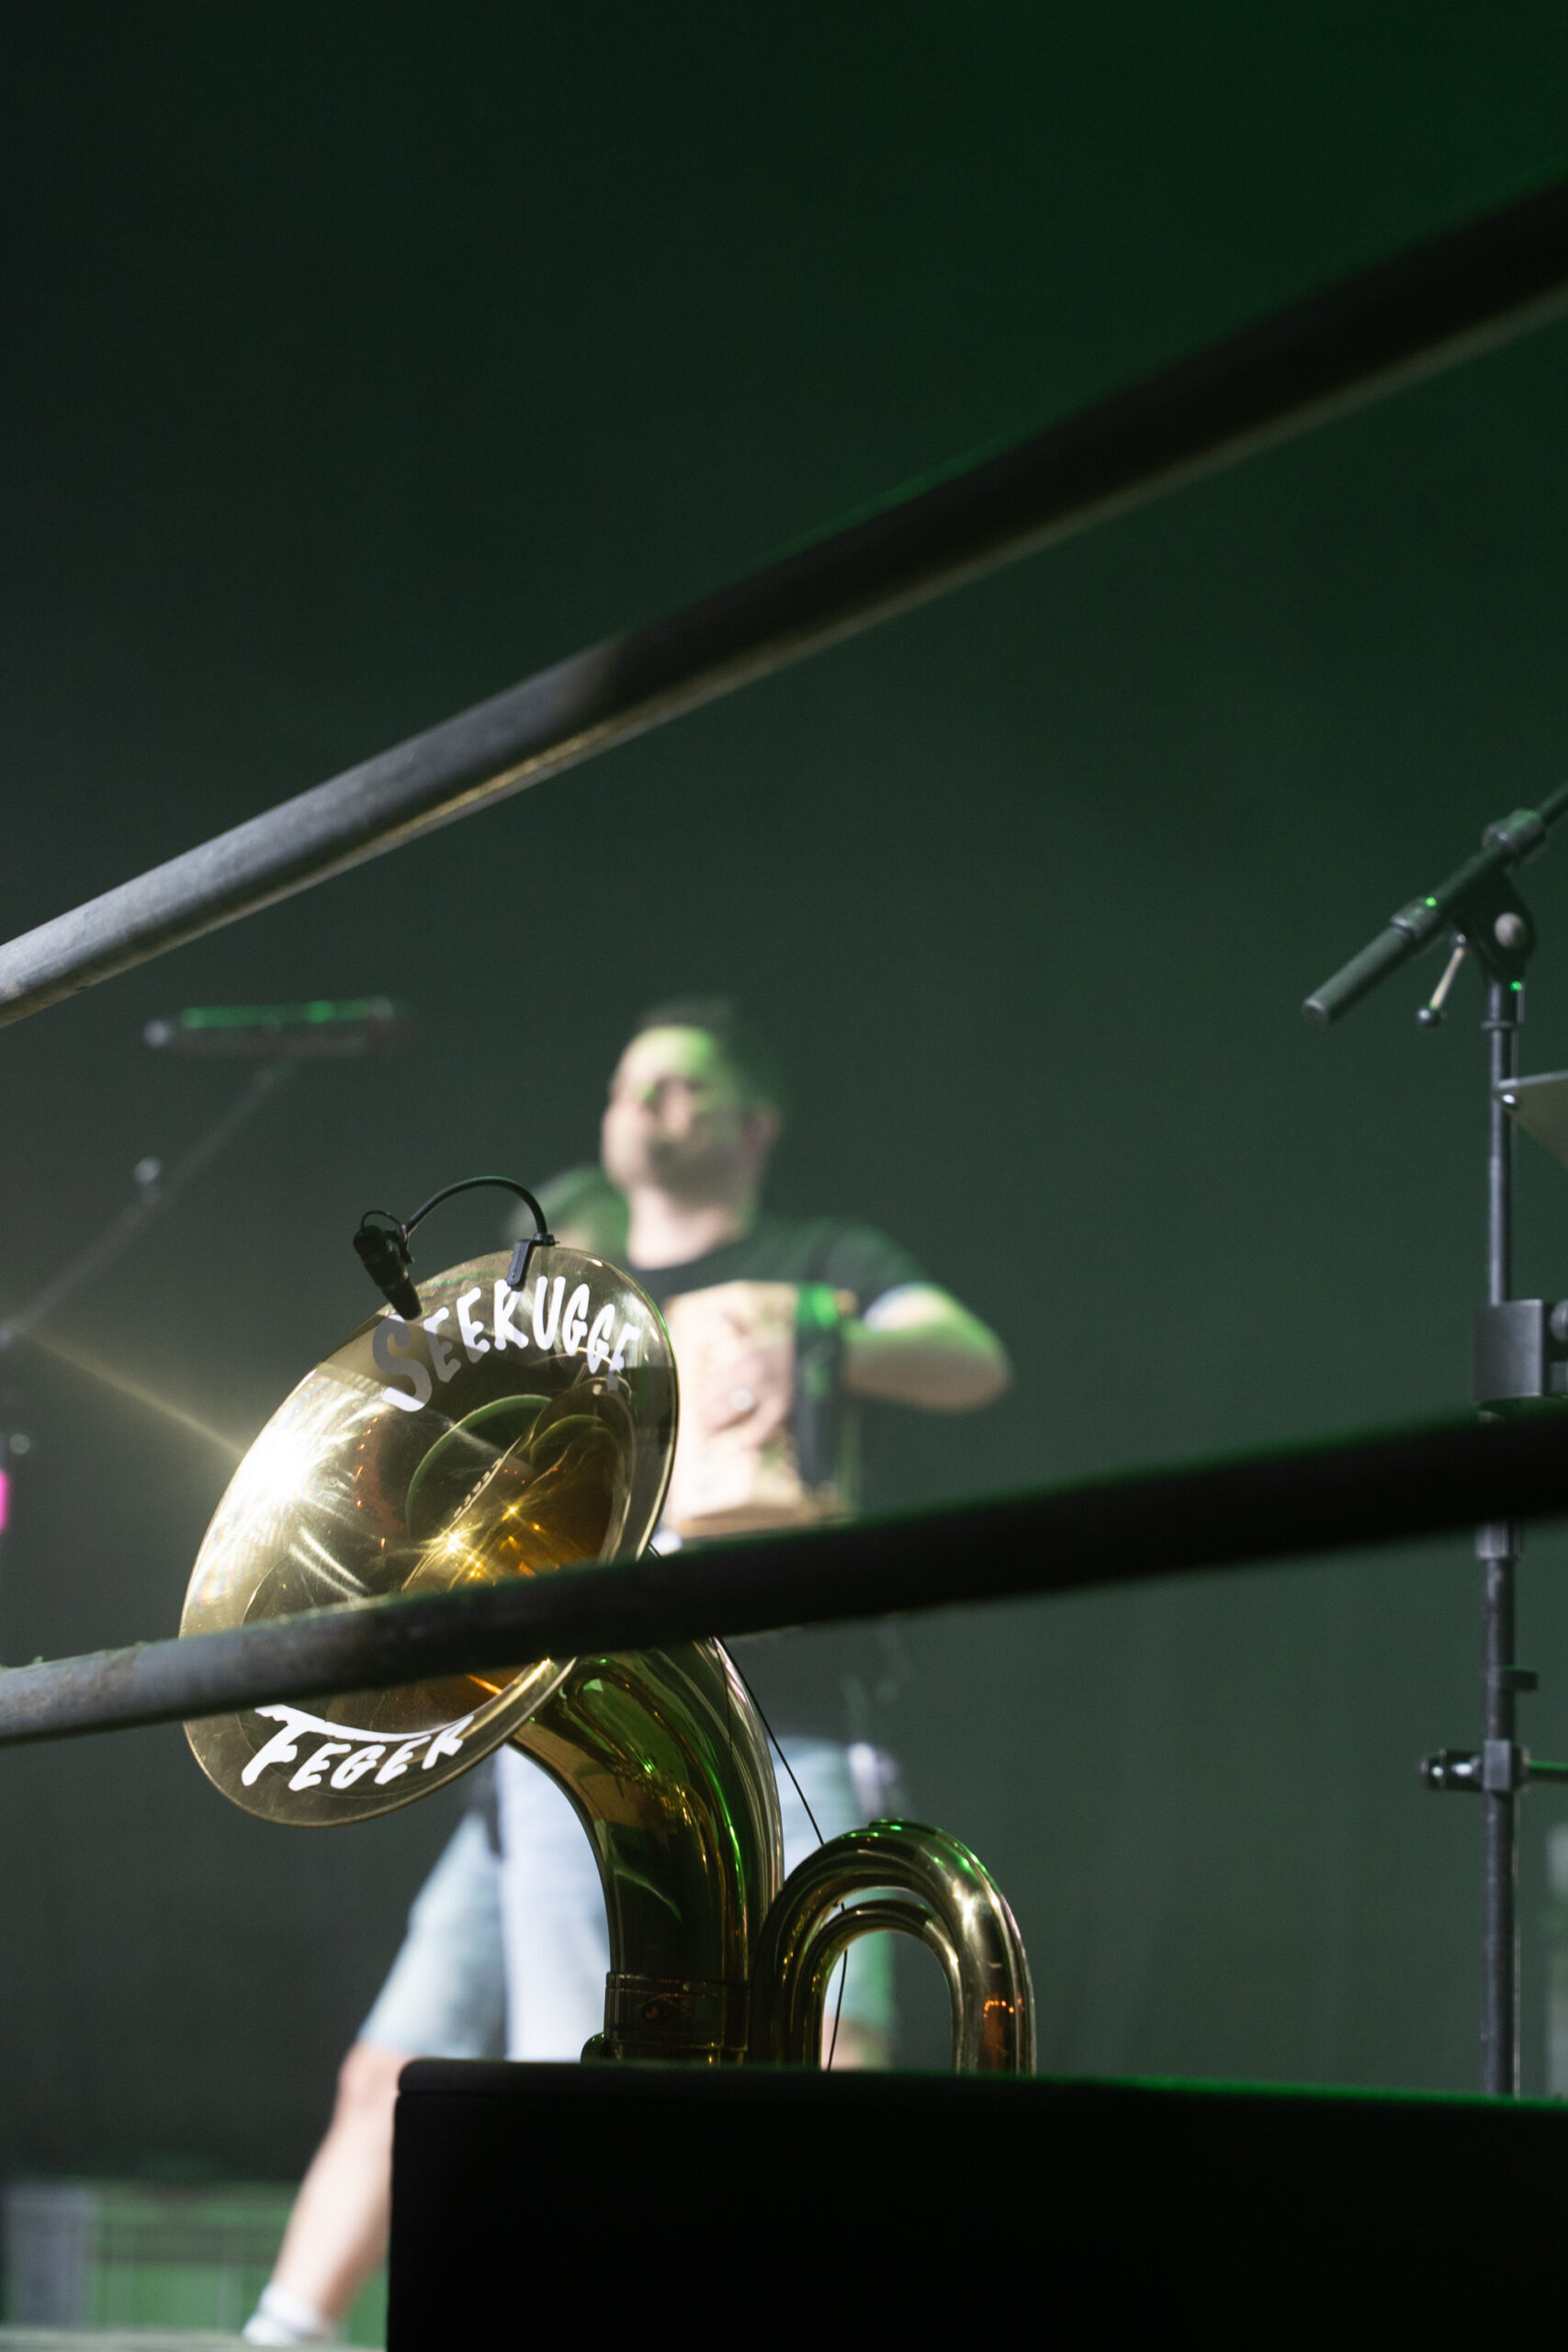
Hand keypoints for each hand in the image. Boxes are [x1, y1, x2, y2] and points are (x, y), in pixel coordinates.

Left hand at [680, 1281, 796, 1449]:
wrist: (831, 1353)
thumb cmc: (797, 1344)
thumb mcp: (768, 1332)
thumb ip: (741, 1327)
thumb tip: (721, 1313)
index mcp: (749, 1352)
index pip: (719, 1377)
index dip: (708, 1391)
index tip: (700, 1400)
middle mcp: (755, 1369)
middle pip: (722, 1393)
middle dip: (708, 1408)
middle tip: (698, 1421)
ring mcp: (769, 1388)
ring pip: (735, 1408)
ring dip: (719, 1421)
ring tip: (707, 1430)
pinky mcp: (785, 1405)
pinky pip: (763, 1425)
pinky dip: (752, 1437)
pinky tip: (742, 1446)